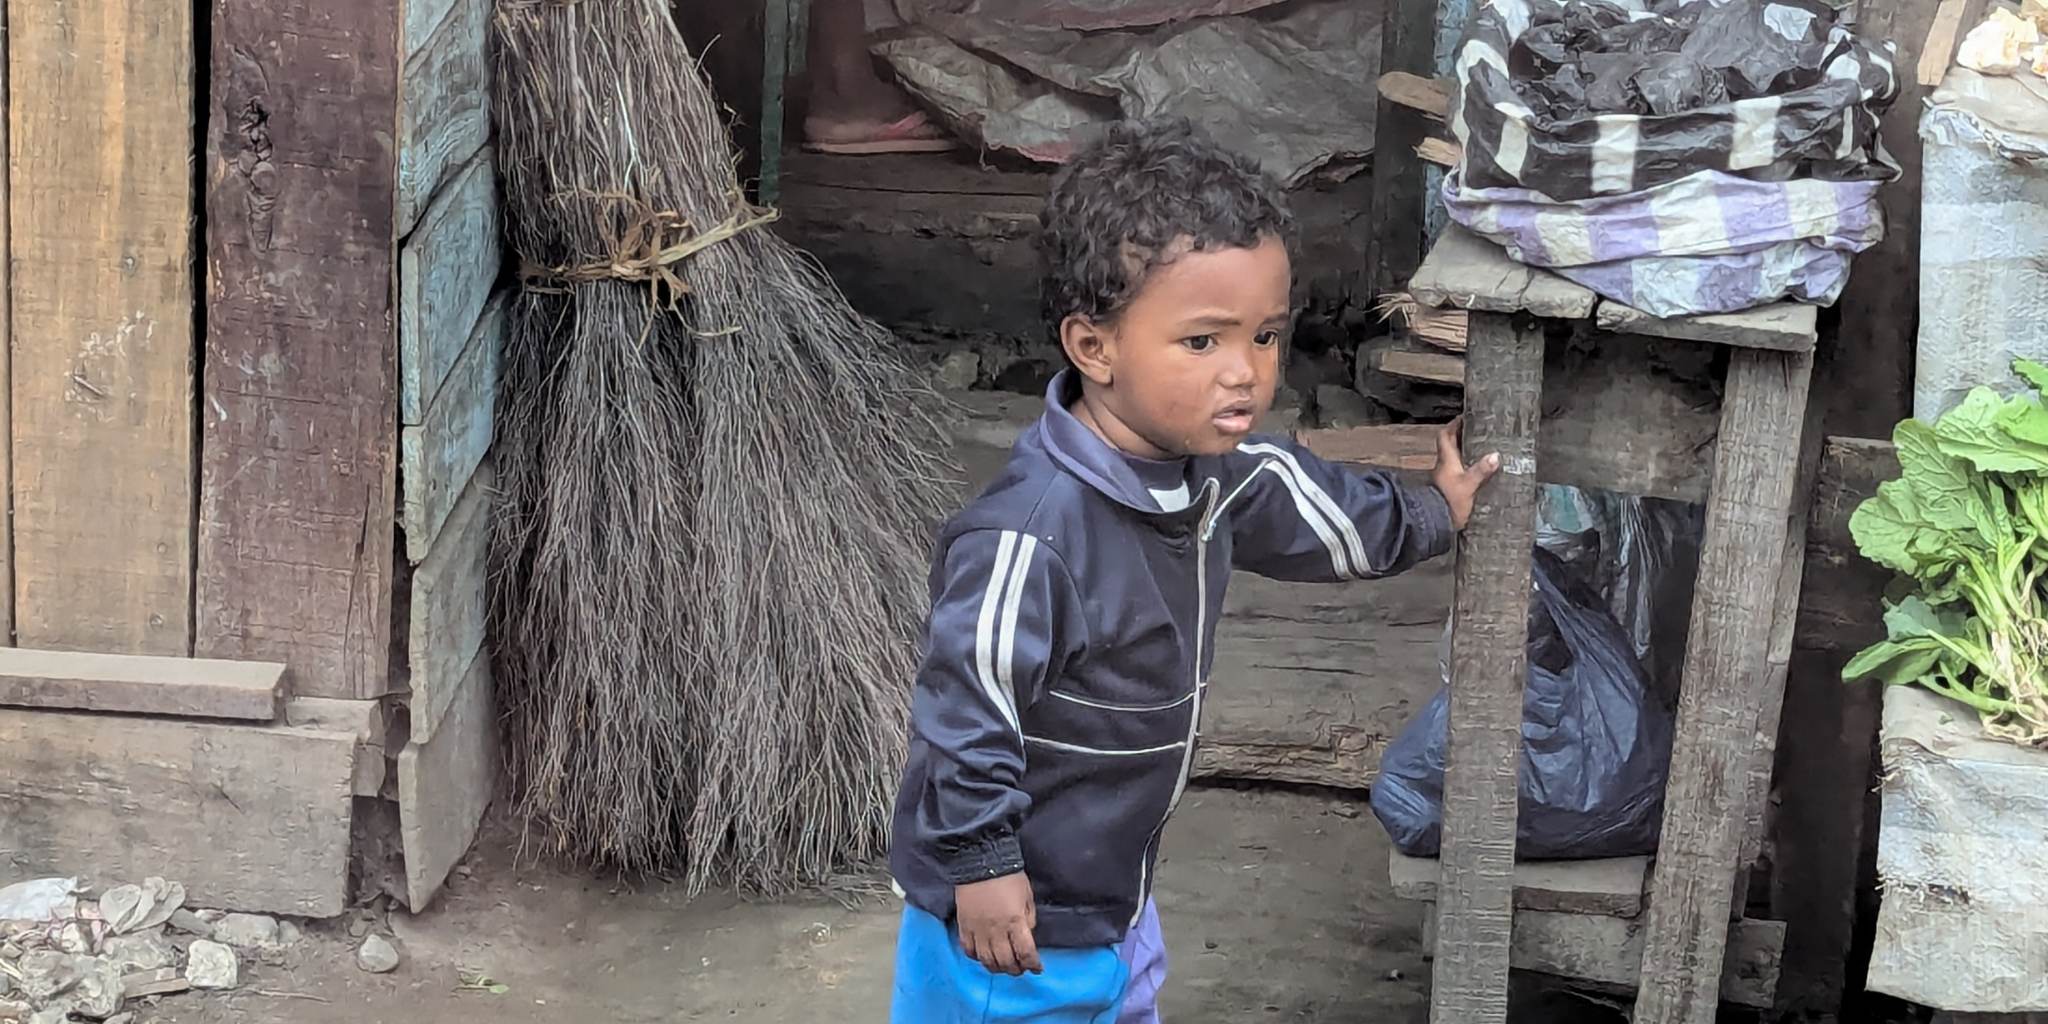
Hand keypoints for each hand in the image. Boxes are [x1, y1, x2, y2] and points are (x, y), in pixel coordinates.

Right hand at [955, 873, 1041, 975]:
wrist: (980, 861)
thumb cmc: (1009, 877)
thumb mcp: (1027, 896)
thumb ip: (1029, 918)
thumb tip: (1026, 933)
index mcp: (1015, 922)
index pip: (1026, 953)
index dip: (1033, 964)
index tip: (1037, 968)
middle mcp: (996, 930)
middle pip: (1006, 962)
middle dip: (1016, 969)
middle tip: (1020, 968)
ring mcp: (978, 930)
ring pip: (987, 960)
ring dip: (997, 968)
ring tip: (1003, 966)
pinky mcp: (964, 927)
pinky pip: (969, 950)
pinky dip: (977, 957)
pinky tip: (983, 955)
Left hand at [1433, 416, 1500, 530]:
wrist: (1435, 523)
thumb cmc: (1449, 503)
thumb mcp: (1469, 485)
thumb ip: (1481, 471)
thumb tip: (1495, 456)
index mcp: (1446, 460)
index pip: (1445, 436)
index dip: (1453, 425)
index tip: (1464, 418)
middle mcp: (1444, 466)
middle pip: (1450, 445)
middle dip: (1462, 436)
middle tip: (1477, 431)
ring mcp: (1446, 477)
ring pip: (1454, 458)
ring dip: (1465, 452)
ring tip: (1483, 449)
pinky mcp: (1450, 488)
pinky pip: (1459, 471)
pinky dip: (1468, 467)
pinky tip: (1479, 471)